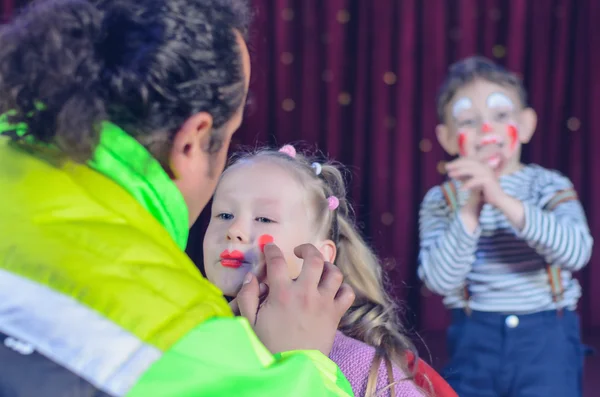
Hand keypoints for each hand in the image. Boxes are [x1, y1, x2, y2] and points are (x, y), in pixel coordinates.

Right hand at [236, 243, 354, 355]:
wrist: (292, 368)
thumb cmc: (269, 345)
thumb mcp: (250, 321)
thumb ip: (248, 296)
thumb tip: (252, 277)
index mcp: (282, 294)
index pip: (277, 261)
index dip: (272, 250)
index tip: (270, 248)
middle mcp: (305, 293)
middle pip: (314, 258)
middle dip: (307, 249)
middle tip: (299, 252)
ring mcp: (323, 303)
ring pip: (334, 273)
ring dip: (327, 267)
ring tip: (319, 269)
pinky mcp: (335, 315)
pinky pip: (347, 294)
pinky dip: (342, 289)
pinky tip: (332, 290)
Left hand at [446, 158, 524, 229]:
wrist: (498, 200)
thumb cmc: (485, 192)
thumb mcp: (472, 182)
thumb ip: (464, 177)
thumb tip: (452, 173)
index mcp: (483, 166)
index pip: (469, 161)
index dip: (458, 162)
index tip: (448, 165)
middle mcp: (485, 167)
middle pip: (469, 163)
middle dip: (457, 165)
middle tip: (447, 167)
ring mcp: (487, 173)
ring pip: (471, 170)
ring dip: (460, 172)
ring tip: (450, 175)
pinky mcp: (488, 180)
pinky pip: (475, 181)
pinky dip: (468, 184)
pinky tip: (461, 189)